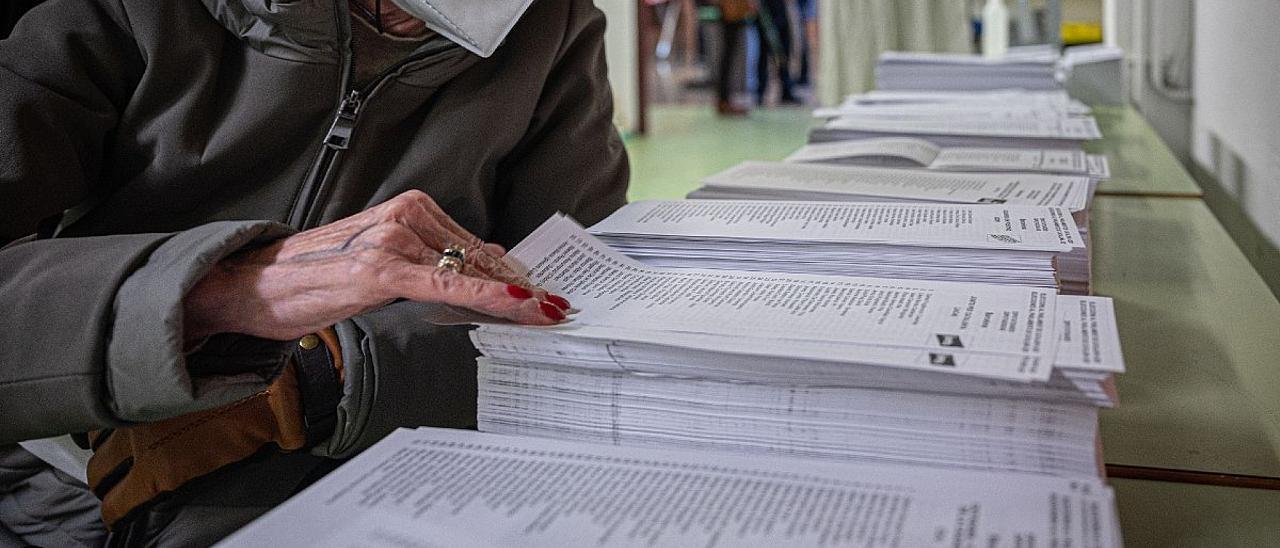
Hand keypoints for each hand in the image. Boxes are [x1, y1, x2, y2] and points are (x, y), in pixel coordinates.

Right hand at [183, 190, 569, 342]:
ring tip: (543, 314)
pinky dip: (482, 293)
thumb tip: (483, 272)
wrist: (255, 285)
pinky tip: (511, 303)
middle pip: (480, 257)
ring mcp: (391, 240)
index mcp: (408, 210)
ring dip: (512, 296)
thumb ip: (428, 263)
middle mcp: (403, 217)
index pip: (475, 244)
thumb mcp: (381, 264)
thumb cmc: (315, 277)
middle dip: (521, 287)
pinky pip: (444, 283)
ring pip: (469, 270)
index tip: (544, 291)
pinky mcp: (379, 269)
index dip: (513, 272)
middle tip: (556, 307)